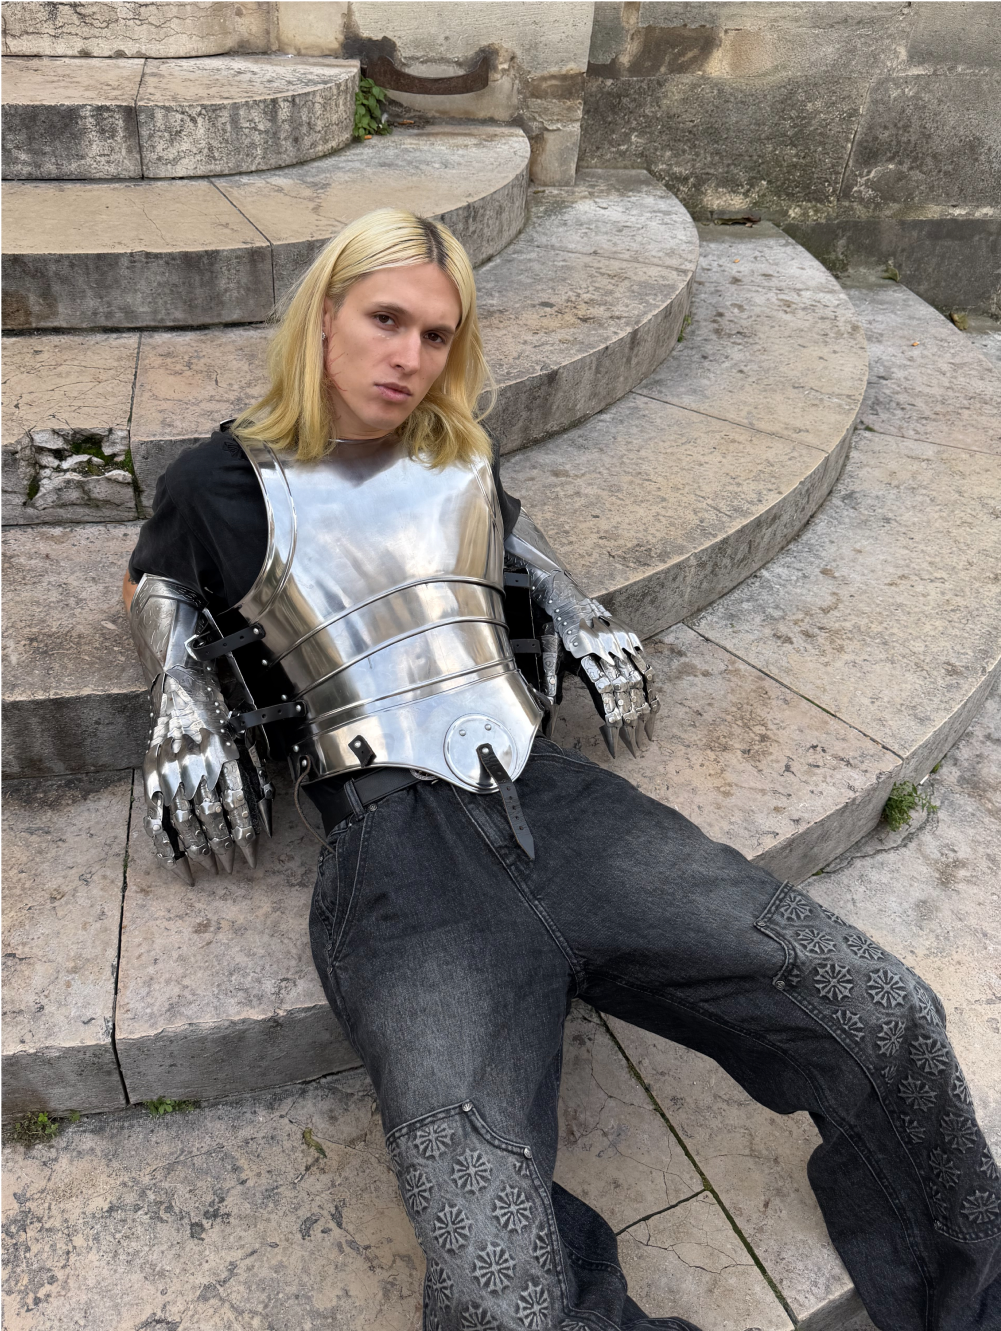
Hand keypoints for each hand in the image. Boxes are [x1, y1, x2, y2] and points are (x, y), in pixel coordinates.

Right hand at [142, 665, 269, 882]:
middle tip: (230, 869)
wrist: (183, 692)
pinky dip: (167, 850)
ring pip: (184, 825)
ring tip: (209, 870)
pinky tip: (179, 868)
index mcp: (225, 758)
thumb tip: (265, 829)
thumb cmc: (223, 723)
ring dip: (198, 853)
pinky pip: (156, 823)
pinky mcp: (150, 779)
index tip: (251, 861)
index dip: (245, 840)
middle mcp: (196, 767)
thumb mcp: (248, 748)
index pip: (237, 808)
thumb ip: (256, 787)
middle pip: (211, 820)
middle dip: (223, 851)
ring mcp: (170, 774)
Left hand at [532, 569, 658, 757]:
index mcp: (588, 653)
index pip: (606, 695)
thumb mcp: (549, 653)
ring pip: (641, 681)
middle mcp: (609, 648)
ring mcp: (624, 642)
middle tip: (635, 750)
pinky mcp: (632, 639)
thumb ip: (551, 682)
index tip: (614, 745)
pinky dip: (652, 689)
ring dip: (646, 711)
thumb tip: (548, 712)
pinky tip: (654, 708)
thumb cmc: (555, 627)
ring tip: (647, 736)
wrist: (566, 595)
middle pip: (627, 692)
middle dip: (632, 724)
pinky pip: (647, 666)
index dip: (612, 722)